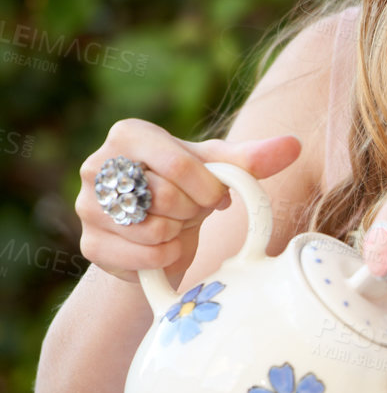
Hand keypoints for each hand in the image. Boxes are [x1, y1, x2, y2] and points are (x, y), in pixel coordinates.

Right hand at [77, 119, 301, 286]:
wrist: (158, 234)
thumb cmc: (188, 190)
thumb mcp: (218, 170)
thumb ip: (253, 158)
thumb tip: (294, 144)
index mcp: (128, 135)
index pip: (181, 167)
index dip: (209, 189)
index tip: (212, 194)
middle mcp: (97, 165)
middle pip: (167, 199)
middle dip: (191, 211)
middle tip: (189, 211)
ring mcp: (87, 206)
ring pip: (154, 230)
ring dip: (178, 234)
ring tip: (173, 225)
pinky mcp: (90, 245)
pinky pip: (145, 257)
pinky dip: (166, 258)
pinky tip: (162, 247)